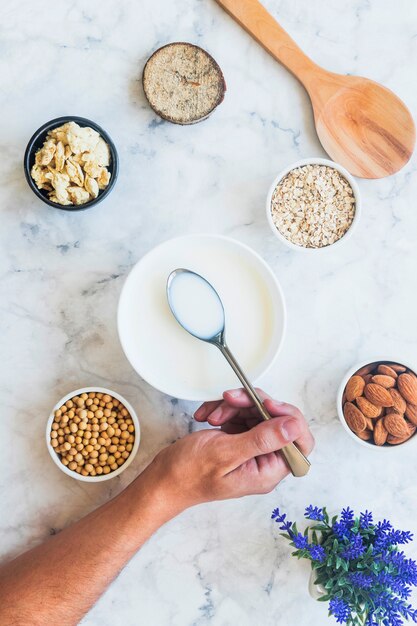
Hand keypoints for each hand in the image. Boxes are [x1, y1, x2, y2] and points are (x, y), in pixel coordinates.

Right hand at [145, 388, 313, 513]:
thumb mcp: (226, 453)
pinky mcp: (237, 441)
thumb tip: (293, 426)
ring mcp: (250, 450)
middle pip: (276, 421)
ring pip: (257, 414)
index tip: (267, 404)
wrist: (162, 479)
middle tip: (230, 400)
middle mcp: (264, 462)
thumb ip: (263, 440)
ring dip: (234, 407)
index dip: (289, 418)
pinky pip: (241, 416)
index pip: (300, 442)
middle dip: (253, 406)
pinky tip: (208, 416)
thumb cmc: (189, 474)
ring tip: (213, 414)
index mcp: (268, 471)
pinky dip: (224, 411)